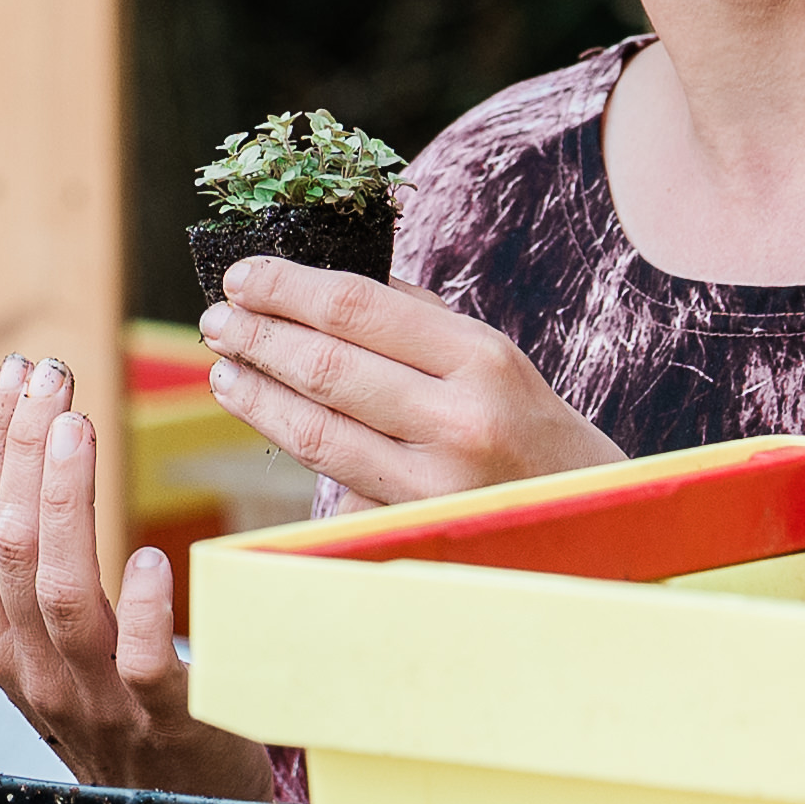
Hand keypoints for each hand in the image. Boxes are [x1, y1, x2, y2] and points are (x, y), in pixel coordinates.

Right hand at [0, 353, 275, 799]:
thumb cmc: (124, 713)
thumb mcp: (60, 649)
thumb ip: (41, 572)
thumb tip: (34, 448)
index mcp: (1, 645)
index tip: (19, 374)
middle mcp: (35, 672)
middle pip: (9, 545)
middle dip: (22, 449)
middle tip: (52, 374)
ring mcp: (96, 702)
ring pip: (60, 594)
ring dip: (64, 502)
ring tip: (80, 428)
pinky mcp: (166, 726)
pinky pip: (140, 666)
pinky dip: (139, 611)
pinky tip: (148, 556)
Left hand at [194, 261, 612, 508]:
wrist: (587, 519)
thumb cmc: (529, 424)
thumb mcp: (493, 356)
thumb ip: (416, 318)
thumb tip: (322, 281)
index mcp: (481, 357)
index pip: (359, 307)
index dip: (288, 288)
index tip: (243, 274)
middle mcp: (460, 419)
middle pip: (328, 366)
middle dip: (259, 337)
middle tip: (217, 318)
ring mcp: (434, 484)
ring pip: (318, 429)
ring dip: (257, 393)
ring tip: (224, 366)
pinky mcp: (413, 529)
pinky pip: (335, 481)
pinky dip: (290, 443)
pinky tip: (262, 416)